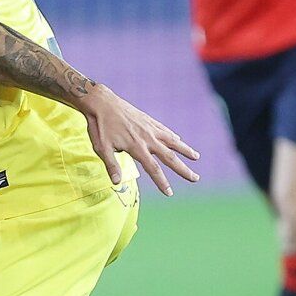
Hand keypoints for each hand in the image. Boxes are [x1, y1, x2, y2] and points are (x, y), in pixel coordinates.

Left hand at [74, 83, 200, 196]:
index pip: (154, 169)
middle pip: (170, 157)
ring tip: (196, 157)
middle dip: (183, 169)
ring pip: (172, 141)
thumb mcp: (101, 148)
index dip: (162, 182)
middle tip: (195, 179)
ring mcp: (150, 128)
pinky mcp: (148, 120)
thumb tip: (116, 183)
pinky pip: (164, 130)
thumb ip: (112, 165)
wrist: (102, 102)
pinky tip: (178, 139)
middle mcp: (148, 138)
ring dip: (185, 150)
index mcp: (137, 147)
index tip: (170, 193)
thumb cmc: (99, 126)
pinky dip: (173, 136)